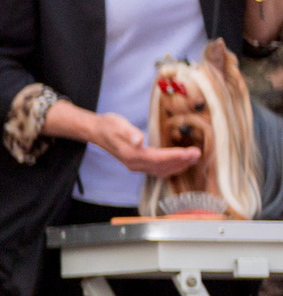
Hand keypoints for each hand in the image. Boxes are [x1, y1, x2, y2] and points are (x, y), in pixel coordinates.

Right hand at [80, 109, 200, 177]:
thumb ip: (129, 133)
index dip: (176, 156)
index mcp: (131, 155)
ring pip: (162, 171)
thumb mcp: (117, 125)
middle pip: (163, 167)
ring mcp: (136, 166)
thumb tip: (138, 140)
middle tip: (198, 154)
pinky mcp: (138, 164)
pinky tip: (180, 163)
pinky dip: (171, 168)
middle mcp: (135, 164)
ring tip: (193, 159)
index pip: (158, 158)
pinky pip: (158, 170)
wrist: (96, 131)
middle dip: (182, 162)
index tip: (191, 151)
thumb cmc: (109, 125)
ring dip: (179, 166)